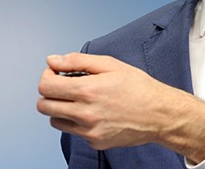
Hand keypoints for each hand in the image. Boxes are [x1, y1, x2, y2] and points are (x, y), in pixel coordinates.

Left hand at [37, 52, 204, 162]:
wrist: (160, 114)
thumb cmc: (139, 87)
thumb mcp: (111, 65)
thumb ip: (78, 61)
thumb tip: (52, 60)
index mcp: (88, 90)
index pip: (46, 86)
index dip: (46, 76)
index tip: (55, 73)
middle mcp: (85, 113)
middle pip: (44, 106)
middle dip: (49, 93)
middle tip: (64, 86)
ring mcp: (89, 131)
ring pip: (55, 121)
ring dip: (60, 108)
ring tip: (79, 100)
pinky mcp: (94, 142)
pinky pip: (74, 131)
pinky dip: (78, 121)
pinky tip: (96, 112)